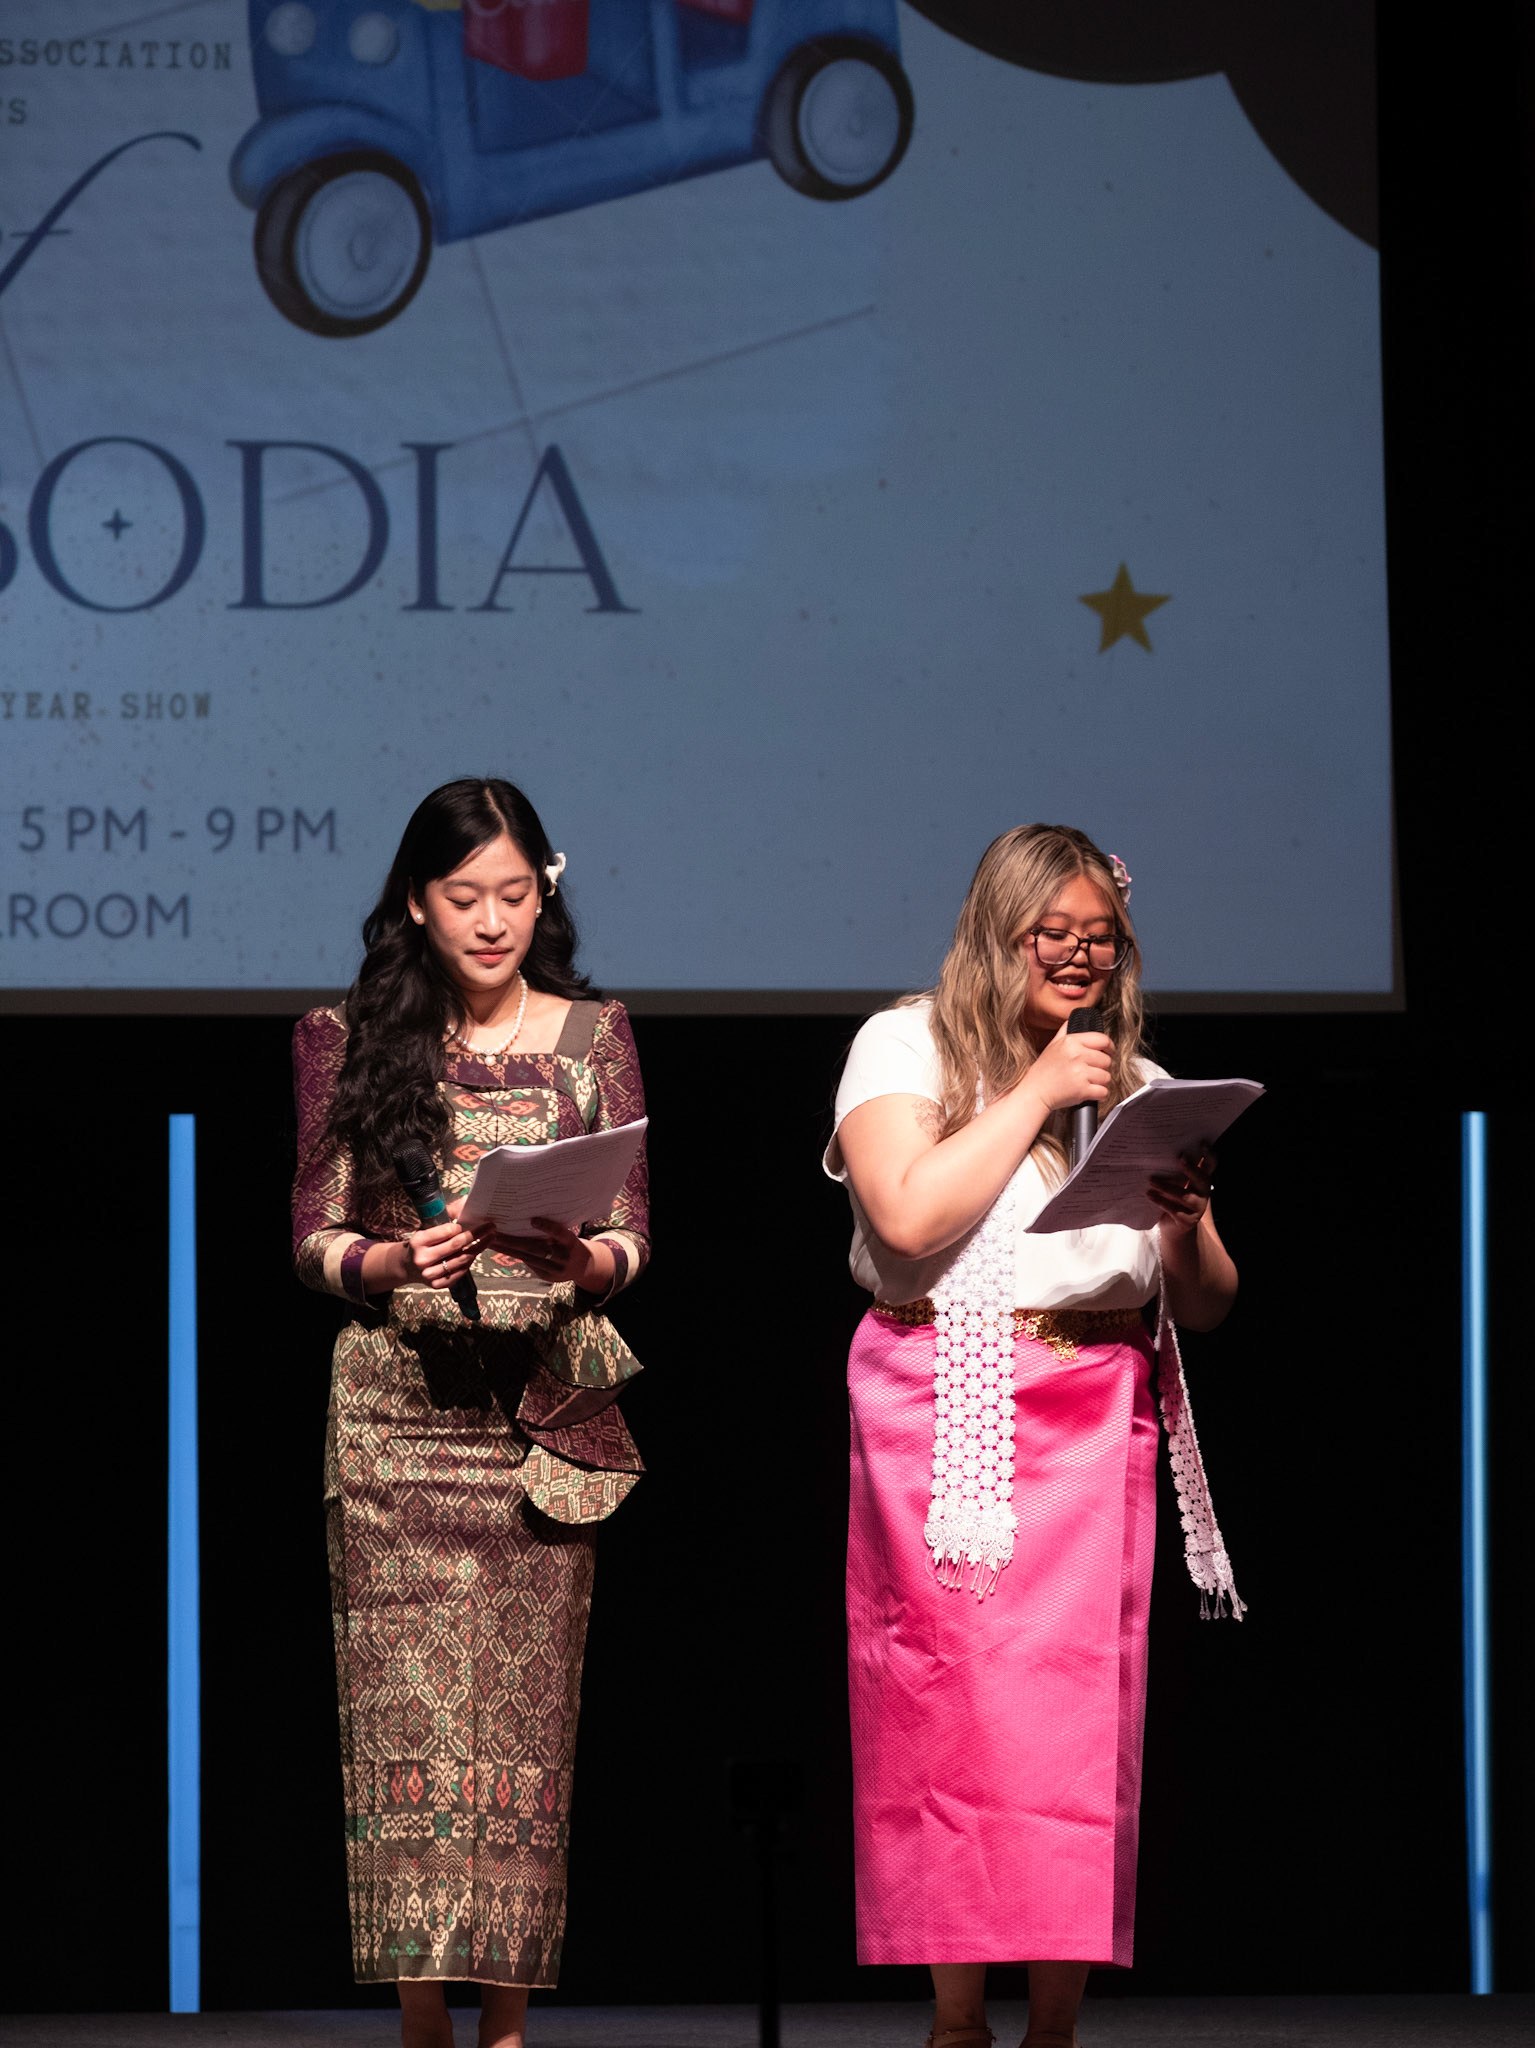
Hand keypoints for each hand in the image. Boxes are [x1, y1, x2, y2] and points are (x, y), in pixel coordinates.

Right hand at [396, 1197, 487, 1290]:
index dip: (460, 1227)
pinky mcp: (437, 1285)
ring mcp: (429, 1274)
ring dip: (478, 1248)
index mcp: (418, 1241)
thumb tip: (466, 1200)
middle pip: (457, 1245)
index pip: (447, 1231)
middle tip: (491, 1227)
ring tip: (488, 1239)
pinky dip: (469, 1262)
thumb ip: (445, 1217)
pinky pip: (460, 1273)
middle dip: (477, 1234)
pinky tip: (474, 1253)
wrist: (407, 1266)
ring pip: (462, 1260)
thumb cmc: (422, 1243)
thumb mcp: (426, 1228)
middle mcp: (422, 1259)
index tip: (467, 1224)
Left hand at [484, 1216, 613, 1293]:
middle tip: (494, 1233)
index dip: (548, 1227)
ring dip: (507, 1250)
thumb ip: (555, 1231)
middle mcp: (564, 1257)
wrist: (585, 1267)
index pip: (560, 1233)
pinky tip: (502, 1249)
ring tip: (492, 1242)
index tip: (533, 1220)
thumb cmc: (572, 1244)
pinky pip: (529, 1264)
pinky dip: (516, 1256)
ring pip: (528, 1258)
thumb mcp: (570, 1235)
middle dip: (512, 1241)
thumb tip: (529, 1220)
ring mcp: (556, 1270)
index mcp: (572, 1242)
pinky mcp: (548, 1277)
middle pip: (535, 1248)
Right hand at [1021, 1017, 1113, 1115]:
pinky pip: (1104, 1091)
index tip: (1109, 1052)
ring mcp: (1080, 1073)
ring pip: (1107, 1077)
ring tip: (1086, 1082)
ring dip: (1100, 1082)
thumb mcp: (1052, 1045)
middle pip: (1106, 1060)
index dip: (1110, 1047)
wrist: (1034, 1092)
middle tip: (1090, 1071)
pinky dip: (1099, 1094)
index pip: (1102, 1039)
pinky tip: (1089, 1092)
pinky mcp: (1083, 1090)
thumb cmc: (1044, 1071)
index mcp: (1071, 1041)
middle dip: (1102, 1067)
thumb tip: (1074, 1018)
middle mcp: (1076, 1055)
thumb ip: (1066, 1031)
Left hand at [1148, 1148, 1215, 1233]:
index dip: (1209, 1155)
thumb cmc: (1172, 1200)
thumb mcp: (1176, 1185)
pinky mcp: (1188, 1221)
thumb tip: (1158, 1152)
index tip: (1202, 1143)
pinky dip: (1160, 1201)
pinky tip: (1149, 1195)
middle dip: (1191, 1168)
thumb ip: (1173, 1172)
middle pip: (1202, 1179)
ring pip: (1185, 1196)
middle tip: (1179, 1158)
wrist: (1173, 1230)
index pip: (1211, 1166)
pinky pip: (1174, 1210)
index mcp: (1202, 1181)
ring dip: (1167, 1187)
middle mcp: (1203, 1193)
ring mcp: (1197, 1208)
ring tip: (1151, 1180)